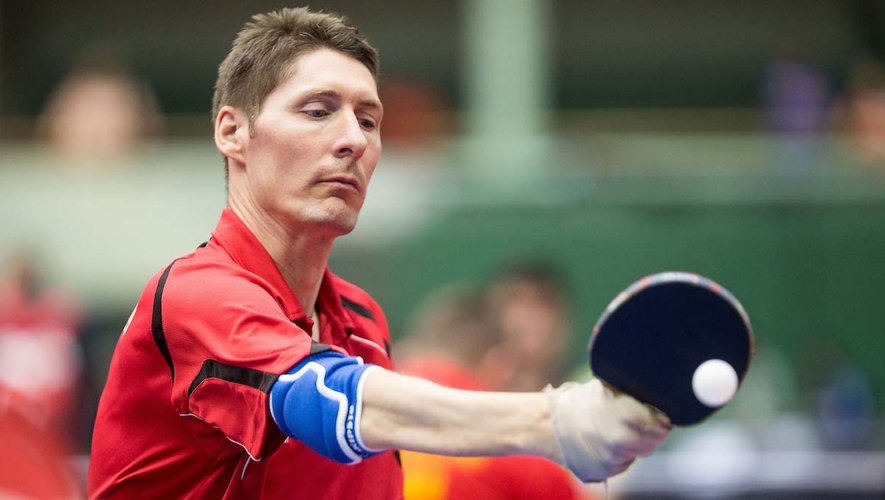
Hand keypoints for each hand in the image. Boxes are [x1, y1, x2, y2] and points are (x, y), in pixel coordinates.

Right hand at [545, 378, 671, 481]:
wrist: (547, 424)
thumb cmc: (576, 403)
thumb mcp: (606, 390)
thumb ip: (631, 396)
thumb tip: (656, 396)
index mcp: (625, 421)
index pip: (660, 426)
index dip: (660, 418)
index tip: (657, 412)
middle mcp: (620, 446)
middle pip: (651, 442)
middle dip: (647, 431)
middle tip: (637, 419)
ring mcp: (611, 463)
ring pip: (636, 454)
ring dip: (633, 443)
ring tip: (614, 428)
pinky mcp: (602, 474)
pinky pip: (621, 463)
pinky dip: (618, 453)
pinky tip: (604, 441)